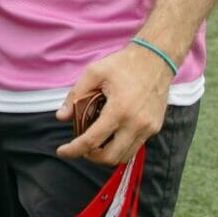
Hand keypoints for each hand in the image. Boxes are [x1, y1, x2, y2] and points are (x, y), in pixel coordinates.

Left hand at [54, 43, 173, 165]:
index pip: (93, 141)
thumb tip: (61, 116)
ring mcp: (148, 127)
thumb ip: (75, 95)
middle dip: (90, 156)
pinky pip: (135, 146)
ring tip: (94, 142)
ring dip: (106, 155)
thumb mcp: (94, 72)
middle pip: (110, 157)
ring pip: (124, 156)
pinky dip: (120, 147)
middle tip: (80, 147)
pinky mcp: (155, 127)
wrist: (156, 59)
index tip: (62, 152)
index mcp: (119, 110)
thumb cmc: (123, 64)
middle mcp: (136, 123)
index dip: (74, 150)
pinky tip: (110, 135)